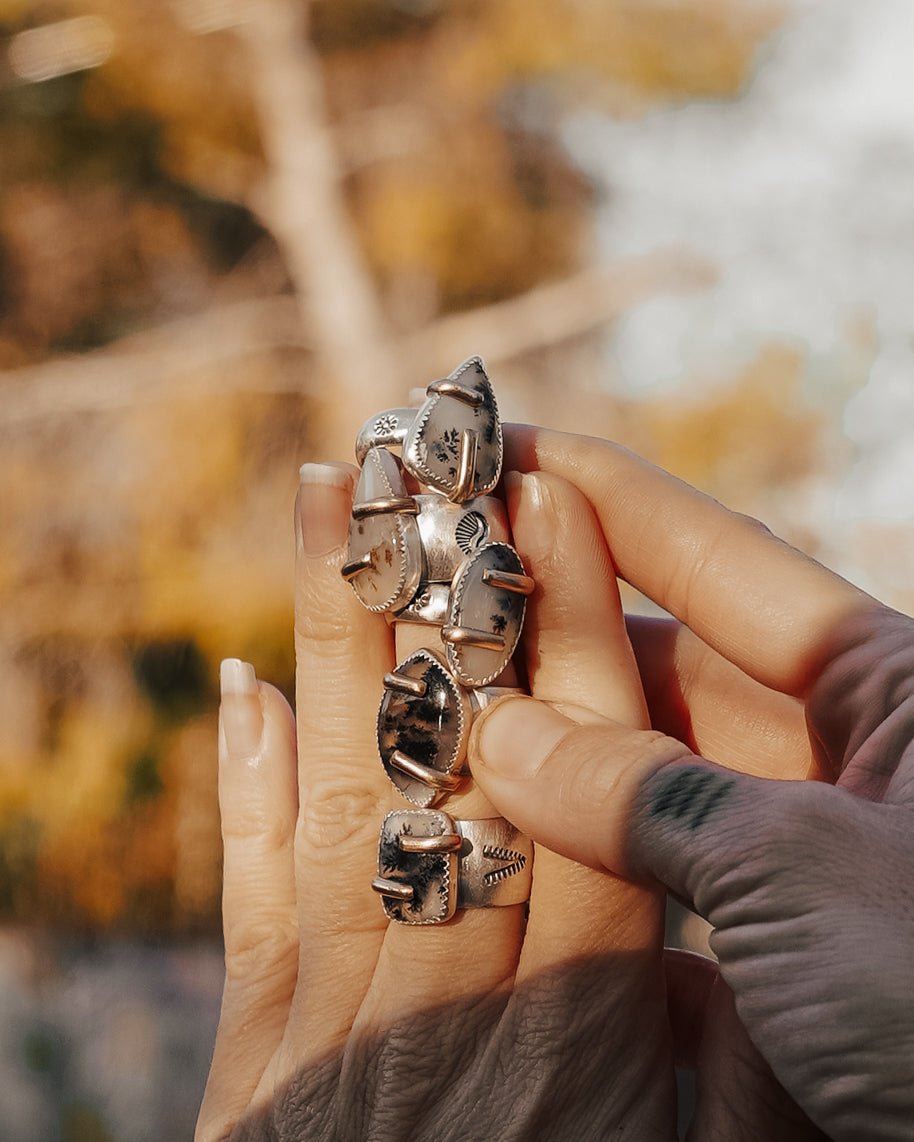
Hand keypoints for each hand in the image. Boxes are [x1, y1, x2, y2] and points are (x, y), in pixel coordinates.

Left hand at [196, 461, 679, 1140]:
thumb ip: (709, 1052)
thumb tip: (706, 932)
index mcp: (576, 1035)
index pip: (578, 795)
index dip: (567, 646)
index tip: (550, 513)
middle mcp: (445, 1006)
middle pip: (445, 765)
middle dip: (435, 602)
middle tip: (416, 465)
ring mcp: (336, 1029)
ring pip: (343, 801)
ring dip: (335, 642)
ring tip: (324, 503)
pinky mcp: (258, 1064)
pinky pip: (252, 905)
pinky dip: (243, 790)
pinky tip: (245, 684)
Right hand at [469, 426, 913, 1141]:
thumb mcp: (803, 876)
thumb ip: (646, 796)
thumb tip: (498, 738)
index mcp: (892, 687)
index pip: (718, 554)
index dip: (604, 492)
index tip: (505, 452)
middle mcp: (855, 747)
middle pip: (676, 655)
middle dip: (560, 627)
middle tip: (446, 594)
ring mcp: (821, 839)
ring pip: (666, 764)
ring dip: (564, 744)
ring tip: (453, 705)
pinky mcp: (797, 926)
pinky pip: (677, 855)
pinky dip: (598, 841)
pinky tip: (515, 828)